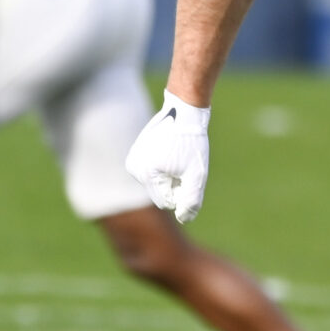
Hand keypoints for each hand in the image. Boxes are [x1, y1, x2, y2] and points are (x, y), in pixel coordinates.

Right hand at [127, 93, 211, 222]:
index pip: (166, 201)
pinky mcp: (134, 155)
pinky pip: (150, 173)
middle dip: (174, 184)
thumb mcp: (197, 174)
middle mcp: (134, 168)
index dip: (182, 190)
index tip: (188, 170)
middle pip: (158, 193)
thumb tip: (183, 219)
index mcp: (148, 174)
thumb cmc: (192, 142)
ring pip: (154, 184)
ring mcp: (132, 161)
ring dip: (168, 176)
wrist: (183, 112)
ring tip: (175, 156)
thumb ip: (191, 200)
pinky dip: (161, 167)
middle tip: (183, 162)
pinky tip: (168, 151)